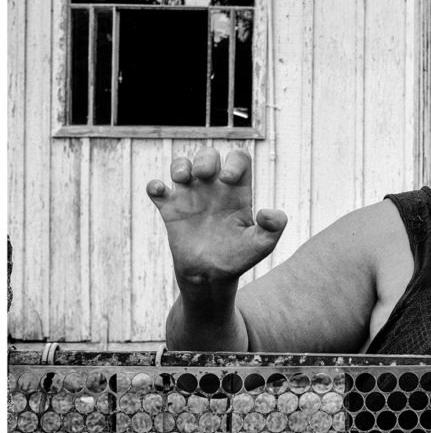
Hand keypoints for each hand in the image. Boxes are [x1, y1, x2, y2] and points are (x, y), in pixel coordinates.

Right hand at [146, 148, 286, 285]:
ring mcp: (191, 198)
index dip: (234, 160)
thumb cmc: (239, 258)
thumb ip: (274, 228)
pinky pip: (156, 189)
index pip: (238, 158)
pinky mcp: (171, 210)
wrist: (212, 276)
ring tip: (181, 178)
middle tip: (203, 175)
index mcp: (237, 192)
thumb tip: (268, 213)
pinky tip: (160, 192)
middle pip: (208, 155)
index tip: (227, 179)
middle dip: (204, 158)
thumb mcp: (262, 245)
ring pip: (182, 165)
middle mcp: (214, 190)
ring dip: (179, 165)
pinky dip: (154, 186)